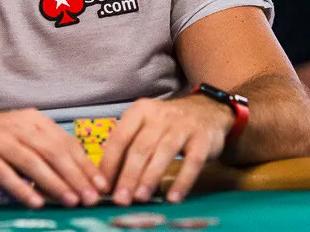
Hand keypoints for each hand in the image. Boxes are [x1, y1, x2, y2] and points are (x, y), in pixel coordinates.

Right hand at [0, 109, 108, 207]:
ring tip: (71, 201)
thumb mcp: (21, 136)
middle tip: (90, 198)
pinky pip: (6, 174)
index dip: (85, 165)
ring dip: (55, 183)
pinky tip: (36, 203)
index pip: (66, 143)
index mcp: (34, 120)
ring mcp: (0, 140)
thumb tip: (76, 177)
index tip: (100, 185)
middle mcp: (19, 127)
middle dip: (75, 176)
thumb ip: (45, 151)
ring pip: (34, 163)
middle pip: (54, 152)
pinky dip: (23, 189)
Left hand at [99, 96, 232, 205]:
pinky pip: (192, 161)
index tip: (103, 186)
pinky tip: (173, 198)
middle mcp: (161, 115)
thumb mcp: (146, 127)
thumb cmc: (168, 125)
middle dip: (129, 175)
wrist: (207, 110)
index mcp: (140, 111)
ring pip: (164, 152)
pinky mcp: (203, 139)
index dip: (110, 163)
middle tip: (121, 198)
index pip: (120, 137)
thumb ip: (128, 149)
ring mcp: (183, 126)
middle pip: (141, 147)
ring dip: (150, 177)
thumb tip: (108, 181)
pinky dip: (183, 181)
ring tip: (141, 197)